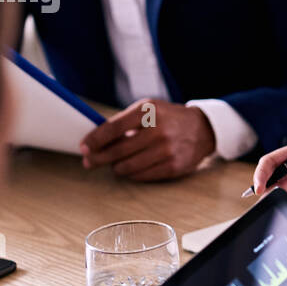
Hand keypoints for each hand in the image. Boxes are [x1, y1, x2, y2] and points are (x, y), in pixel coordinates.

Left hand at [80, 99, 215, 180]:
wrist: (202, 129)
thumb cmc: (168, 118)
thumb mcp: (148, 109)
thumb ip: (124, 122)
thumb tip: (95, 141)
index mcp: (149, 111)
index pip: (113, 128)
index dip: (94, 140)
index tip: (84, 147)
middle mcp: (158, 130)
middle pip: (117, 151)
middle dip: (98, 158)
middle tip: (89, 161)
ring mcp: (167, 150)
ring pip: (127, 167)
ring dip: (116, 167)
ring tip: (115, 164)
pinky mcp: (173, 167)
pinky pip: (142, 176)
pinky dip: (132, 174)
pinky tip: (131, 168)